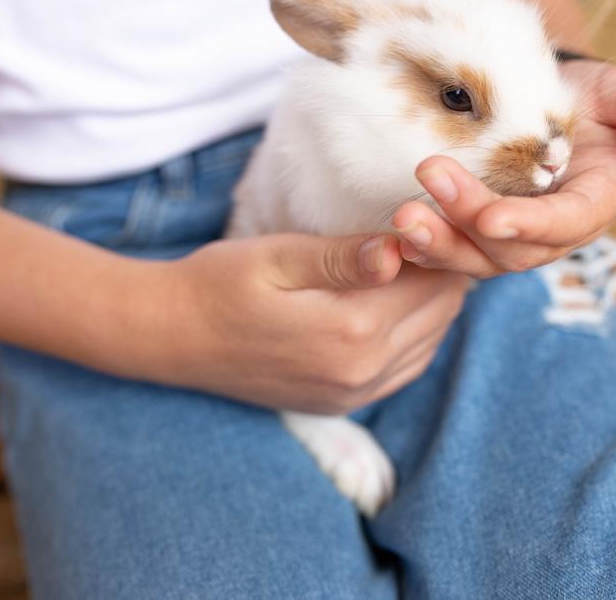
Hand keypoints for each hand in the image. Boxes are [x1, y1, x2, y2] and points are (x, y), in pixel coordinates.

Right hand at [150, 233, 468, 413]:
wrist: (173, 338)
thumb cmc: (222, 283)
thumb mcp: (278, 257)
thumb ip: (342, 257)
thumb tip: (400, 249)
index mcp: (351, 330)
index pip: (433, 281)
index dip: (440, 243)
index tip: (435, 211)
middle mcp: (362, 372)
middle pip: (439, 312)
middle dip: (442, 271)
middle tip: (430, 230)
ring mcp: (354, 394)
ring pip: (431, 341)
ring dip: (432, 302)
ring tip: (416, 261)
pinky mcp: (344, 403)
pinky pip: (406, 368)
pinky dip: (416, 333)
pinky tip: (400, 303)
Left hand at [390, 61, 615, 276]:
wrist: (539, 100)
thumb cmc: (586, 95)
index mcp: (593, 205)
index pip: (565, 227)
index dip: (532, 227)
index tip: (493, 217)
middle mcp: (551, 233)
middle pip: (511, 249)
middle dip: (469, 223)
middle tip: (428, 181)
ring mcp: (510, 238)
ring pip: (475, 259)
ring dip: (438, 243)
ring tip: (402, 219)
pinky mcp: (473, 235)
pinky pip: (449, 250)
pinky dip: (421, 247)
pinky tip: (390, 234)